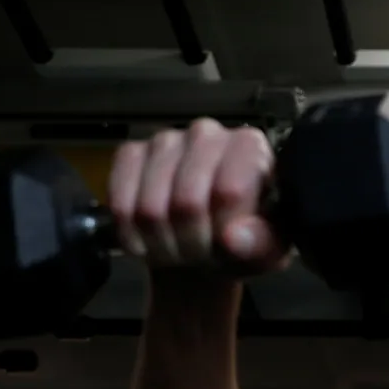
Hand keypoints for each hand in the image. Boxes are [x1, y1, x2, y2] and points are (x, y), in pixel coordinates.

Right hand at [109, 118, 288, 274]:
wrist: (206, 245)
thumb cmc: (244, 240)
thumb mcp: (268, 250)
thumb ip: (261, 244)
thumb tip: (234, 237)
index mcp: (250, 147)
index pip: (229, 191)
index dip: (223, 231)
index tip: (228, 245)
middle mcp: (207, 133)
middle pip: (186, 202)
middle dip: (192, 243)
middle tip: (202, 255)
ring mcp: (164, 141)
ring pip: (150, 208)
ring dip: (163, 244)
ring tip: (181, 249)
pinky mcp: (130, 155)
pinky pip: (120, 204)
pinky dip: (133, 235)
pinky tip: (152, 239)